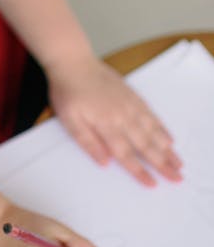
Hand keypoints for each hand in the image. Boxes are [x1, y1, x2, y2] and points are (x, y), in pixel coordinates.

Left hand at [47, 55, 182, 185]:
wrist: (73, 62)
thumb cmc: (68, 92)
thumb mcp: (69, 120)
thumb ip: (87, 142)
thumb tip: (104, 162)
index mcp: (106, 124)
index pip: (126, 154)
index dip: (140, 170)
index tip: (153, 184)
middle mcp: (122, 116)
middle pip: (146, 145)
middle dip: (162, 163)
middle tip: (177, 178)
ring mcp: (130, 105)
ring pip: (153, 131)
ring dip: (167, 148)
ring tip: (178, 162)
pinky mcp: (132, 95)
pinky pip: (151, 115)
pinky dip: (162, 128)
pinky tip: (169, 137)